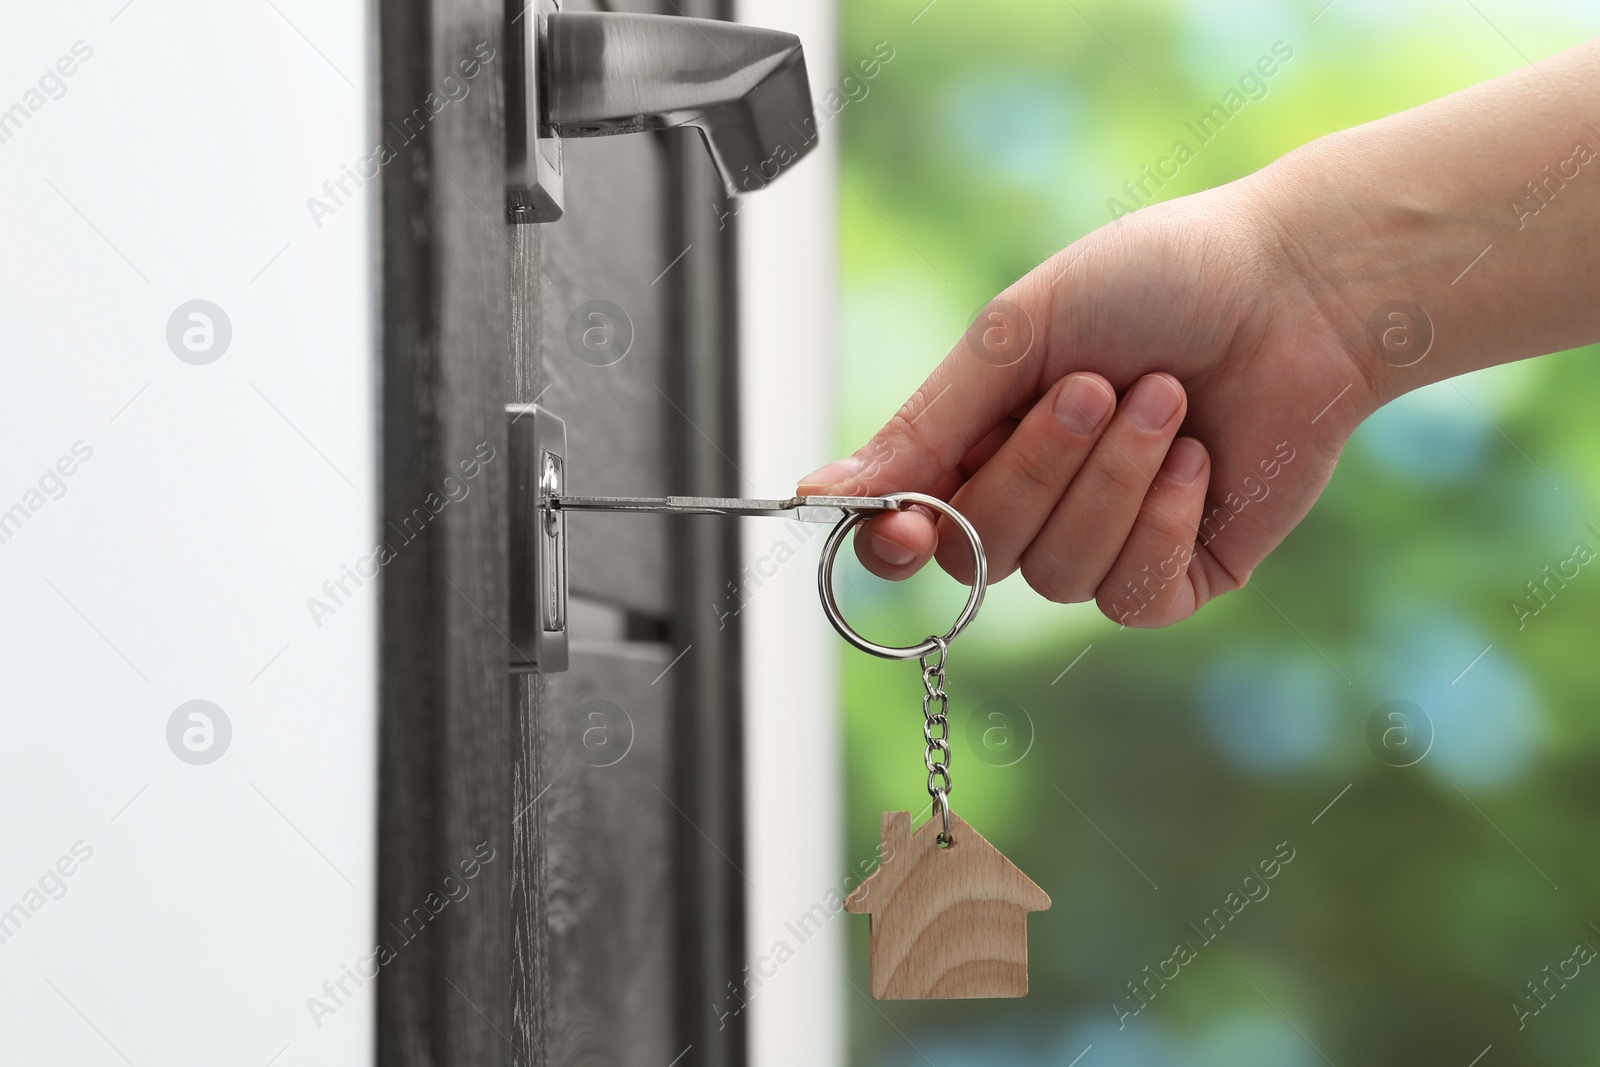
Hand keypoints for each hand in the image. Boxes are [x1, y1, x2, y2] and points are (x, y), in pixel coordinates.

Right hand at [800, 179, 1377, 626]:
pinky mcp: (1180, 574)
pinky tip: (1198, 459)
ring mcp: (1106, 543)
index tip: (905, 526)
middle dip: (1039, 468)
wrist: (1300, 287)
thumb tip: (821, 490)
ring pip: (1056, 576)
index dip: (896, 540)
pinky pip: (1131, 597)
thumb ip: (927, 421)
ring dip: (1113, 479)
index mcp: (980, 440)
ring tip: (1167, 398)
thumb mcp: (1019, 334)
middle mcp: (1034, 501)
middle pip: (979, 554)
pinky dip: (1161, 522)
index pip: (908, 528)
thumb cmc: (1157, 280)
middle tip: (1099, 384)